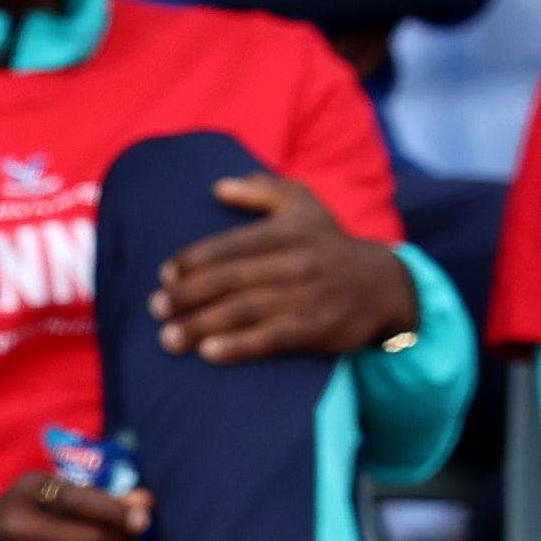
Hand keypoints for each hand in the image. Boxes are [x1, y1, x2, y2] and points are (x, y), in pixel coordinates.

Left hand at [149, 174, 423, 364]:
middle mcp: (293, 262)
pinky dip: (238, 346)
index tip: (164, 275)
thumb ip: (260, 189)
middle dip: (187, 296)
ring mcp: (305, 298)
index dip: (193, 260)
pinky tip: (209, 353)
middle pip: (229, 280)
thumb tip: (218, 187)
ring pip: (243, 311)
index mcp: (284, 232)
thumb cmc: (329, 241)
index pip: (229, 245)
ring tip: (169, 338)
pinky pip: (271, 339)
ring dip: (201, 325)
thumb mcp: (302, 202)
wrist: (384, 284)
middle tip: (156, 308)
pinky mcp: (316, 330)